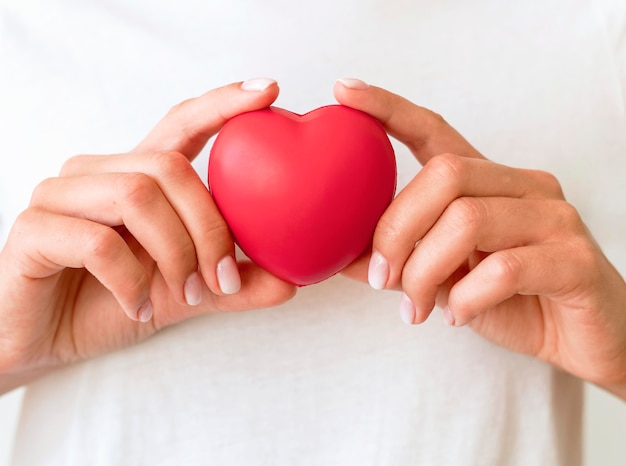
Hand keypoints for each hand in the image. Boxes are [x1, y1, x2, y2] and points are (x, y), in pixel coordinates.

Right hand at [0, 80, 295, 392]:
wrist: (42, 343)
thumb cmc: (111, 305)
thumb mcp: (183, 294)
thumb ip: (232, 286)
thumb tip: (291, 283)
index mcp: (136, 178)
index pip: (181, 125)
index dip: (222, 105)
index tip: (268, 91)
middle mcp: (97, 174)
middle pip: (170, 169)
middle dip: (210, 228)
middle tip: (222, 279)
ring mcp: (60, 196)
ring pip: (137, 196)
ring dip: (176, 254)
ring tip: (187, 295)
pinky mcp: (34, 230)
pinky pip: (97, 241)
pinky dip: (131, 280)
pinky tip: (137, 306)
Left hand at [334, 79, 625, 399]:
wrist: (584, 339)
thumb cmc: (512, 300)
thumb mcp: (444, 277)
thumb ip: (399, 260)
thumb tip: (339, 255)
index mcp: (486, 182)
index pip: (433, 130)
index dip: (388, 108)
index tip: (344, 92)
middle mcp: (522, 186)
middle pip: (443, 176)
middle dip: (396, 231)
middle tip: (381, 278)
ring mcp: (553, 217)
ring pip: (468, 219)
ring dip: (425, 272)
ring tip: (416, 307)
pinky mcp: (574, 258)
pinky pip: (504, 268)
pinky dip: (466, 299)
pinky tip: (457, 316)